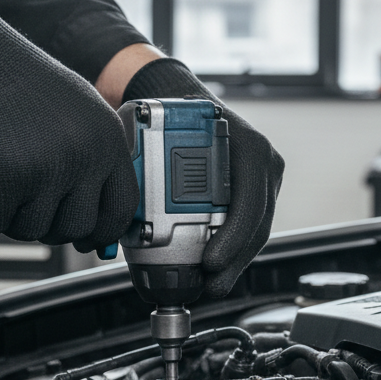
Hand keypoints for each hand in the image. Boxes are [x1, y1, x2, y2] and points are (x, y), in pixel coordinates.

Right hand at [0, 0, 138, 249]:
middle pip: (73, 229)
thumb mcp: (79, 115)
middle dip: (48, 222)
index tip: (86, 235)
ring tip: (1, 175)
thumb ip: (94, 162)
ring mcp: (41, 171)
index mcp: (106, 141)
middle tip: (27, 197)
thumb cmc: (20, 84)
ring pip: (30, 230)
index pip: (118, 211)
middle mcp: (80, 158)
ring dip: (10, 213)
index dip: (99, 230)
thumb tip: (100, 221)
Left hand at [122, 58, 284, 297]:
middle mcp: (262, 159)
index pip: (248, 200)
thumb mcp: (158, 136)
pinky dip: (235, 248)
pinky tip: (218, 268)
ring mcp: (264, 175)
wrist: (177, 95)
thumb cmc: (169, 115)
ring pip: (257, 229)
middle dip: (233, 260)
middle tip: (211, 284)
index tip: (210, 261)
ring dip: (235, 261)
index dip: (232, 237)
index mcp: (244, 145)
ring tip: (213, 284)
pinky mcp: (258, 189)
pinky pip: (251, 224)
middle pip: (257, 223)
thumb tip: (116, 223)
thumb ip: (144, 173)